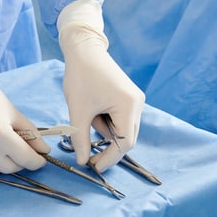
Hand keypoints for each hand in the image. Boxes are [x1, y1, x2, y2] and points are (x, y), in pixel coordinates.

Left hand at [59, 2, 144, 171]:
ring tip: (86, 113)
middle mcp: (137, 103)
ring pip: (122, 128)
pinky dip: (105, 120)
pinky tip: (93, 108)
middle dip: (107, 147)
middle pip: (127, 137)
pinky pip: (120, 118)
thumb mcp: (78, 111)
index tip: (92, 166)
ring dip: (103, 129)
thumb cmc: (80, 77)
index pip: (124, 143)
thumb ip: (81, 139)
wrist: (84, 49)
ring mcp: (135, 99)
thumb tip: (82, 162)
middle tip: (88, 157)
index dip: (109, 158)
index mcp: (129, 105)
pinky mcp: (129, 97)